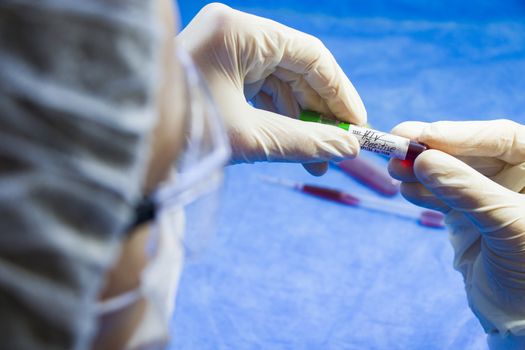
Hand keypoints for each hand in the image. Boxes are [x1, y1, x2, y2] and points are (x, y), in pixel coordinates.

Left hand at [177, 3, 365, 175]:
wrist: (127, 148)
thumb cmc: (180, 136)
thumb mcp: (249, 138)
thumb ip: (304, 141)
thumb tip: (348, 149)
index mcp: (239, 32)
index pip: (309, 54)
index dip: (340, 91)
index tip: (358, 124)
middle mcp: (232, 34)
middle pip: (295, 69)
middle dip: (320, 112)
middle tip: (340, 149)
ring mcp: (222, 52)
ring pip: (278, 85)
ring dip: (299, 121)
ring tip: (317, 160)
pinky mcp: (216, 73)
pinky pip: (258, 93)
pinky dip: (277, 119)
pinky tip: (293, 147)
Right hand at [388, 120, 524, 338]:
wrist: (521, 318)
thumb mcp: (509, 224)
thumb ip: (467, 190)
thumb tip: (423, 160)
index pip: (502, 137)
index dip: (462, 133)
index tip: (425, 135)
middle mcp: (515, 178)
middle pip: (469, 152)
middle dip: (433, 149)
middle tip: (396, 143)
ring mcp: (488, 197)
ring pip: (449, 173)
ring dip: (420, 169)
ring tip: (395, 169)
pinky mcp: (466, 217)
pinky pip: (440, 196)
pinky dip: (421, 192)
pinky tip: (406, 189)